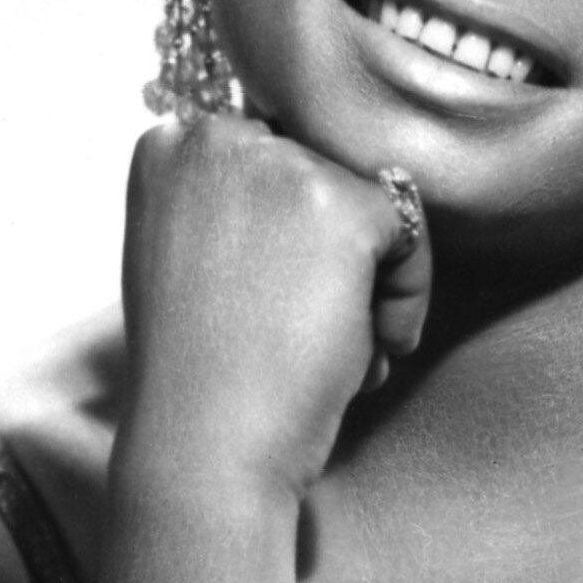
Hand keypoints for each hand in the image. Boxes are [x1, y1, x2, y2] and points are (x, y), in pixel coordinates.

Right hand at [118, 113, 433, 499]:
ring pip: (373, 203)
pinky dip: (406, 297)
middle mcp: (219, 138)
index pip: (274, 151)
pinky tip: (367, 351)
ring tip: (336, 346)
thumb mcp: (186, 254)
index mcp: (171, 145)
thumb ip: (232, 200)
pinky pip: (411, 234)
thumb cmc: (198, 370)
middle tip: (306, 325)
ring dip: (372, 279)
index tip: (279, 291)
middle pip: (326, 172)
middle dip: (335, 253)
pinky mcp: (344, 208)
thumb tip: (309, 183)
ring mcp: (282, 167)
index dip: (292, 229)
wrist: (204, 444)